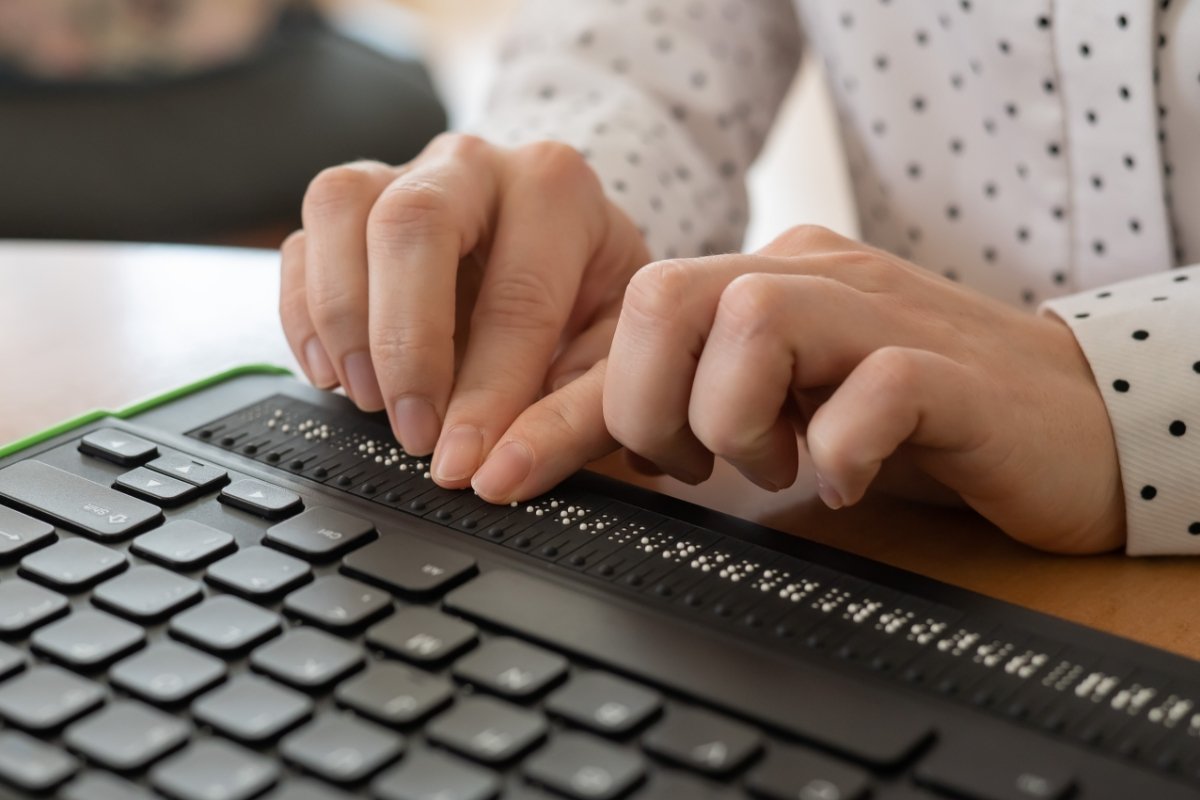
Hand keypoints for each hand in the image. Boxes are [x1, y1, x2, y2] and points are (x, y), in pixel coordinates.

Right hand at [279, 134, 650, 489]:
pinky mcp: (353, 205)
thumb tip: (499, 475)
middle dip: (403, 343)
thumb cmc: (590, 305)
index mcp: (559, 192)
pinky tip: (334, 374)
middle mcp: (477, 165)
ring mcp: (405, 172)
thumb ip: (569, 421)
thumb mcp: (612, 364)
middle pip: (412, 222)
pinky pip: (304, 239)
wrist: (566, 255)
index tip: (462, 461)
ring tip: (368, 398)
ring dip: (342, 316)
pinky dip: (303, 312)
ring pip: (340, 207)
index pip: (515, 295)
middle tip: (412, 430)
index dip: (485, 391)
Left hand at [598, 225, 1124, 553]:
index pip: (632, 318)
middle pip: (668, 293)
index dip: (556, 406)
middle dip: (648, 403)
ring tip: (777, 465)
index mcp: (764, 282)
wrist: (1070, 420)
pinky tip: (849, 480)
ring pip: (754, 320)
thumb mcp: (787, 410)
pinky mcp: (951, 372)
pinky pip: (873, 386)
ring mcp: (884, 316)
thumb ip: (701, 410)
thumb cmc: (914, 421)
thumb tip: (586, 449)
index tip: (502, 474)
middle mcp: (813, 279)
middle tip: (692, 464)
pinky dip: (840, 449)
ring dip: (736, 420)